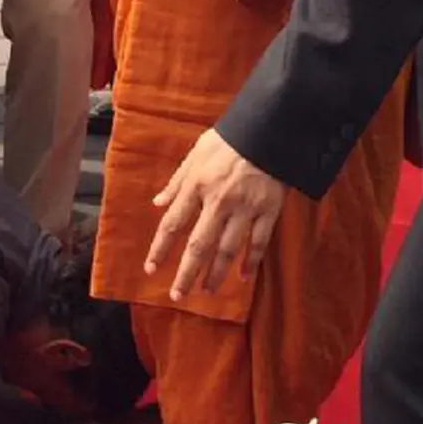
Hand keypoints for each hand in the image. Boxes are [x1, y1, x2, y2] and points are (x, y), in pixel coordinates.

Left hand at [145, 128, 286, 297]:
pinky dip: (251, 261)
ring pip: (227, 250)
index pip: (173, 224)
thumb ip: (177, 180)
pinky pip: (259, 242)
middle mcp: (219, 201)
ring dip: (215, 274)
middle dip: (186, 273)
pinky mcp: (269, 210)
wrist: (271, 127)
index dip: (160, 249)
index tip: (151, 269)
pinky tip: (243, 276)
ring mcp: (246, 208)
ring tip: (206, 291)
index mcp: (198, 185)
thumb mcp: (197, 152)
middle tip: (178, 295)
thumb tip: (157, 203)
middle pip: (198, 245)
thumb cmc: (230, 138)